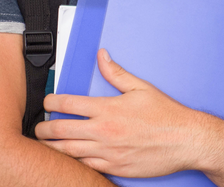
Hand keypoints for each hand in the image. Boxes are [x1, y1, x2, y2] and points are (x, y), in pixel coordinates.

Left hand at [36, 49, 204, 177]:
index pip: (68, 105)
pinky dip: (74, 162)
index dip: (51, 103)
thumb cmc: (166, 115)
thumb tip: (102, 56)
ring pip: (68, 152)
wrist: (185, 140)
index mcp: (108, 109)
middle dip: (43, 130)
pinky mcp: (113, 167)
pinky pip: (85, 165)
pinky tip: (70, 158)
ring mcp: (107, 152)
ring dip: (53, 148)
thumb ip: (117, 73)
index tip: (47, 103)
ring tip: (46, 145)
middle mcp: (104, 131)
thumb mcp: (142, 88)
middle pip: (60, 131)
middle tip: (39, 129)